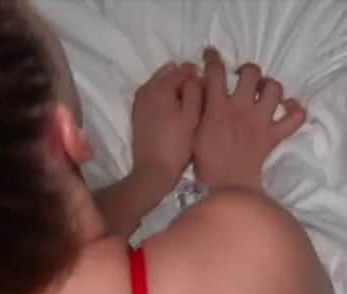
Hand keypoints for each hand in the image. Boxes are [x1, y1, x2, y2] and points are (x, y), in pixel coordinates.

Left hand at [129, 61, 206, 188]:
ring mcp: (139, 101)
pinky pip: (153, 96)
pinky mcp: (137, 113)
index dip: (198, 75)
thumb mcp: (192, 116)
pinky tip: (174, 114)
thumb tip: (196, 76)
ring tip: (188, 107)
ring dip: (174, 90)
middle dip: (184, 80)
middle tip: (198, 99)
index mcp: (160, 86)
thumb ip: (195, 90)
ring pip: (160, 84)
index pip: (183, 69)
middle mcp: (146, 88)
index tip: (208, 89)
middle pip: (169, 73)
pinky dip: (164, 99)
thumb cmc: (177, 145)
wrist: (153, 171)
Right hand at [193, 48, 307, 191]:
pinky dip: (295, 111)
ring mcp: (260, 121)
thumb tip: (201, 90)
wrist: (227, 186)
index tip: (211, 54)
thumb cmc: (205, 163)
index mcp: (217, 107)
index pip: (215, 71)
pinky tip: (288, 109)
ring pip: (274, 88)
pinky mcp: (273, 136)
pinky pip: (294, 118)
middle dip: (248, 70)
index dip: (213, 58)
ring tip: (264, 92)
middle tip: (243, 78)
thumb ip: (199, 109)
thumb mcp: (194, 131)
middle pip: (251, 73)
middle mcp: (241, 108)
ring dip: (270, 86)